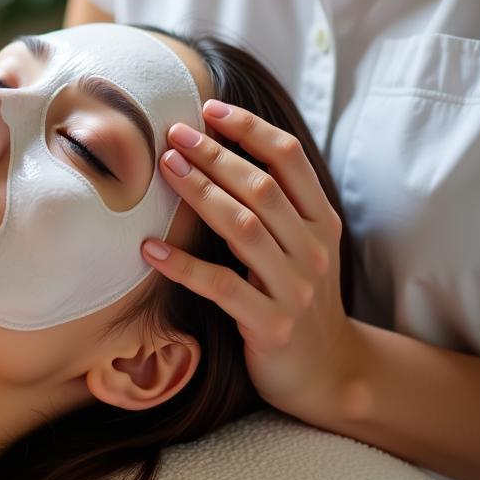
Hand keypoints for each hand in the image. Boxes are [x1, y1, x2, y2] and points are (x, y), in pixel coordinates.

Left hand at [141, 100, 354, 422]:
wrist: (330, 371)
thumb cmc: (299, 295)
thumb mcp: (301, 244)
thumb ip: (274, 202)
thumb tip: (217, 146)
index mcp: (320, 220)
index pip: (289, 158)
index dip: (249, 128)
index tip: (208, 108)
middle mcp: (312, 248)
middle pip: (261, 187)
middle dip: (214, 154)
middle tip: (173, 133)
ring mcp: (294, 287)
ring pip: (242, 227)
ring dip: (200, 193)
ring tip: (165, 168)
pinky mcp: (270, 324)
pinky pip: (221, 287)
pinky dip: (182, 265)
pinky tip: (149, 248)